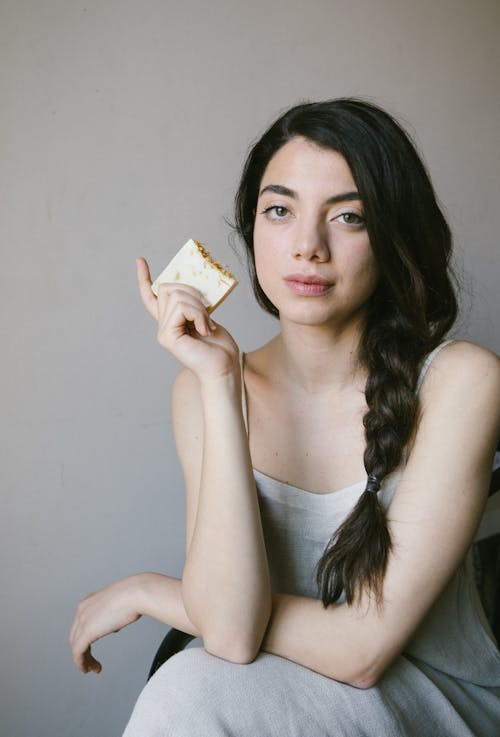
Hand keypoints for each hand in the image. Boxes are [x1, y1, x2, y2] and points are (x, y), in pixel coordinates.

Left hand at [69, 576, 141, 673]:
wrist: (135, 593)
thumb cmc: (133, 596)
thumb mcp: (118, 605)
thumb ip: (112, 616)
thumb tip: (113, 628)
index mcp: (89, 602)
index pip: (80, 624)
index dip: (84, 638)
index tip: (91, 648)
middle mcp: (82, 610)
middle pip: (75, 636)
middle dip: (82, 650)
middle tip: (90, 661)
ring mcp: (82, 621)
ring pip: (75, 646)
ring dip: (83, 660)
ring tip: (91, 668)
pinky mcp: (86, 632)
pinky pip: (78, 653)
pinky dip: (81, 663)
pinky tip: (88, 668)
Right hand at [136, 258, 239, 380]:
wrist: (224, 369)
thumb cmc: (220, 347)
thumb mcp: (206, 318)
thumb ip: (193, 305)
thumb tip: (189, 287)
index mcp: (171, 321)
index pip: (151, 297)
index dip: (145, 279)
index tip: (140, 261)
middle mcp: (163, 326)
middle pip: (167, 288)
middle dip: (192, 292)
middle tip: (208, 312)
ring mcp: (163, 332)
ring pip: (176, 296)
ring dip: (199, 306)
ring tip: (208, 325)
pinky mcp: (168, 337)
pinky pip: (182, 308)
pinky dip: (199, 315)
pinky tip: (206, 330)